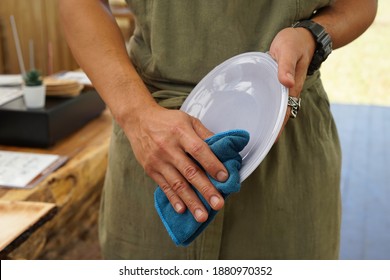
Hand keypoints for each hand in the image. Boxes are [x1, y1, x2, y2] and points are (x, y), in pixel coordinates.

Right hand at [122, 104, 227, 221]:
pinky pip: (164, 187)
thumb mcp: (188, 120)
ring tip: (202, 215)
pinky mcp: (151, 170)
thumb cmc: (167, 120)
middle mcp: (168, 147)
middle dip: (205, 189)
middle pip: (189, 171)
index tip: (224, 178)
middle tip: (218, 203)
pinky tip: (183, 210)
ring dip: (191, 201)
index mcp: (180, 132)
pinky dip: (174, 199)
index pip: (199, 150)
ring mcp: (158, 160)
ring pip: (177, 184)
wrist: (138, 120)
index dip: (212, 164)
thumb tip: (224, 149)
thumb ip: (205, 134)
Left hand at [268, 26, 315, 137]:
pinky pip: (273, 99)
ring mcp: (284, 89)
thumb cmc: (294, 43)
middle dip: (272, 128)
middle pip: (281, 114)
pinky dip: (266, 107)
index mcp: (292, 88)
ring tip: (256, 132)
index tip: (270, 139)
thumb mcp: (288, 51)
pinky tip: (257, 112)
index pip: (285, 112)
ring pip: (277, 108)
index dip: (278, 126)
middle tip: (260, 142)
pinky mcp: (279, 84)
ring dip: (269, 119)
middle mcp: (289, 91)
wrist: (301, 36)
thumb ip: (286, 67)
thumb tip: (286, 83)